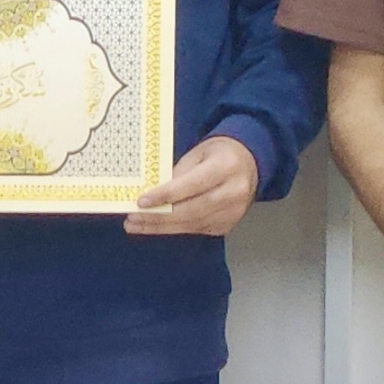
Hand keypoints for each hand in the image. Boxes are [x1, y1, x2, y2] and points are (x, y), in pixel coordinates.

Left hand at [128, 134, 257, 235]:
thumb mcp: (198, 154)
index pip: (192, 185)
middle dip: (159, 217)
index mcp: (226, 167)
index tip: (141, 202)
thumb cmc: (220, 155)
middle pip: (191, 210)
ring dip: (162, 227)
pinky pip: (197, 229)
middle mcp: (234, 192)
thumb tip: (152, 194)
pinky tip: (157, 226)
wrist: (250, 164)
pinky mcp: (228, 225)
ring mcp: (233, 212)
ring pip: (191, 225)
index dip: (165, 195)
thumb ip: (177, 174)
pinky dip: (175, 228)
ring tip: (138, 225)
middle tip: (133, 218)